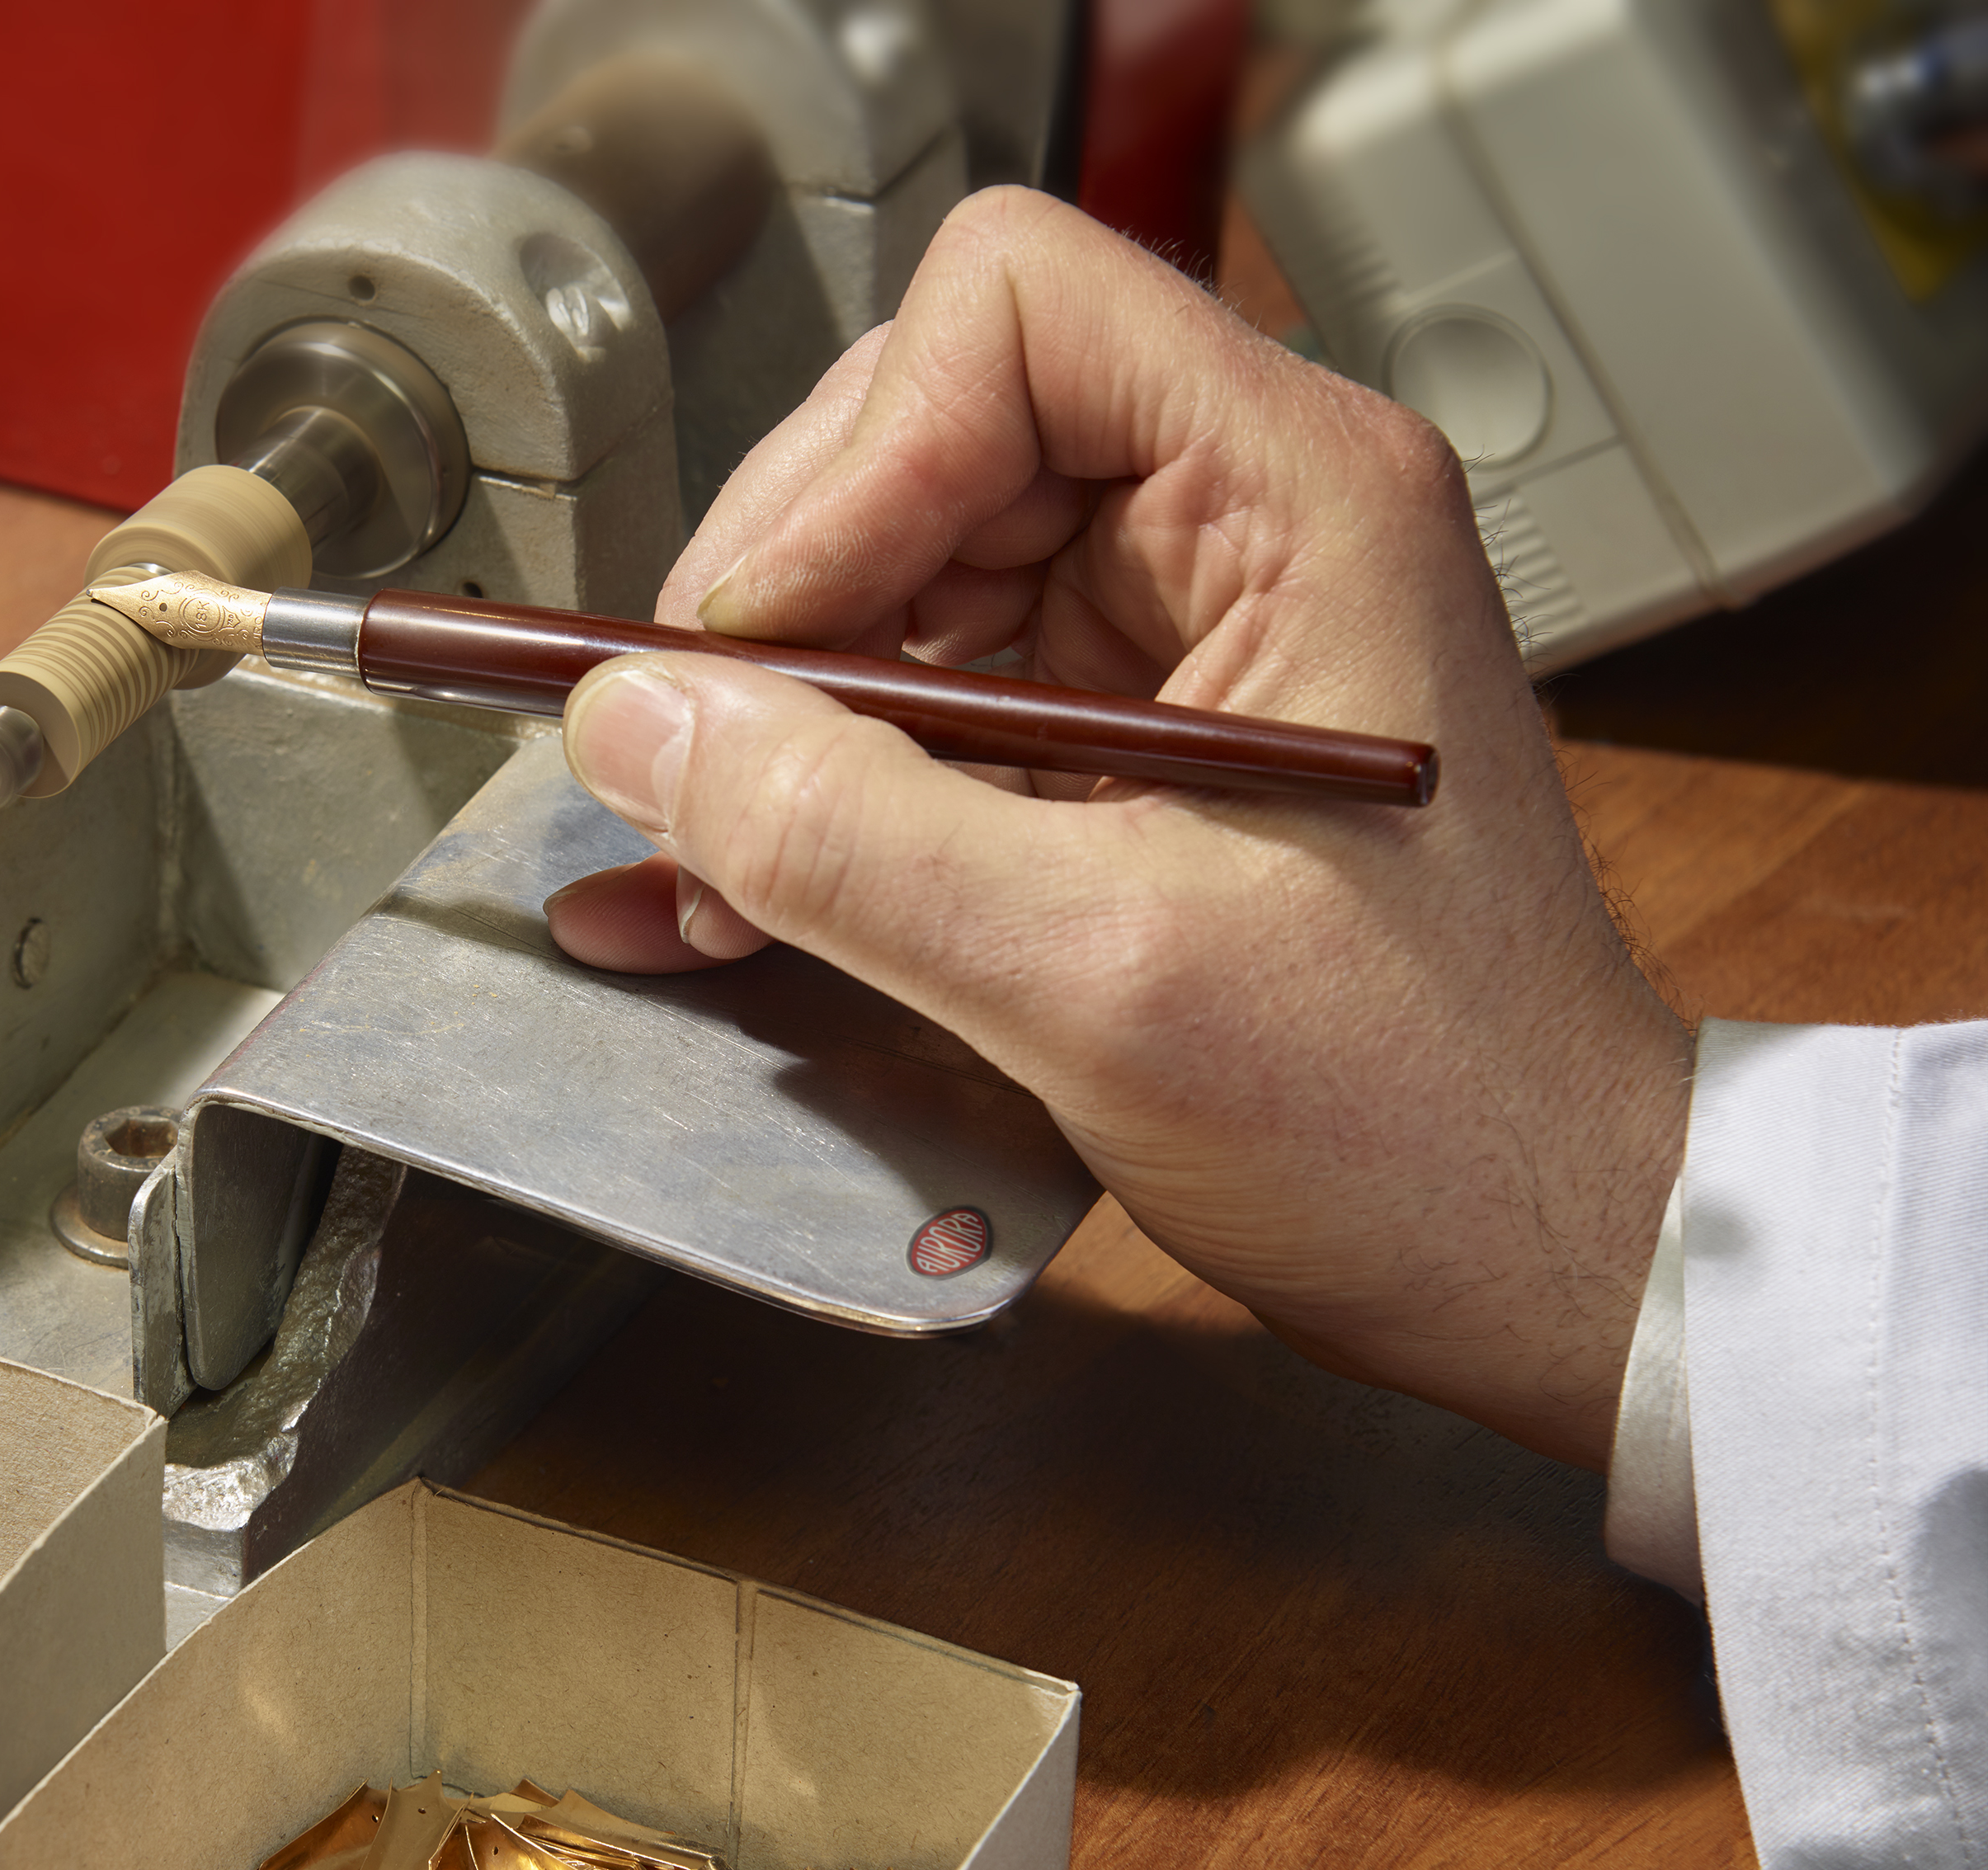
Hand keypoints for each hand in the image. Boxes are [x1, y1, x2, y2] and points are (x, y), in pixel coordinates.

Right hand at [545, 189, 1691, 1470]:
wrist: (1538, 1253)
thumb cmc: (1423, 1119)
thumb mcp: (1100, 978)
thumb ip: (845, 837)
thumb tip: (632, 725)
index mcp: (1297, 498)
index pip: (1012, 315)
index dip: (856, 461)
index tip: (768, 643)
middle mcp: (1239, 522)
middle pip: (925, 432)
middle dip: (789, 605)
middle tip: (710, 768)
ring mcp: (1178, 628)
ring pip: (900, 575)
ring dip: (783, 719)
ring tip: (719, 871)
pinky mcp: (1126, 736)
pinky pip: (925, 705)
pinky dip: (818, 791)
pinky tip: (714, 891)